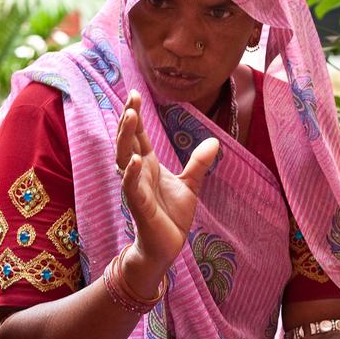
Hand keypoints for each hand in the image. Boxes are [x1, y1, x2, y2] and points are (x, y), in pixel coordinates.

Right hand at [115, 90, 218, 277]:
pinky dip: (132, 174)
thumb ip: (199, 163)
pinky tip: (136, 160)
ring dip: (126, 139)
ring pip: (124, 159)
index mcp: (148, 165)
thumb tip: (215, 142)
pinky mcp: (139, 205)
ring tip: (130, 117)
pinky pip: (132, 187)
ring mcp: (136, 188)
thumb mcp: (191, 184)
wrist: (167, 246)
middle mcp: (138, 173)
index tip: (134, 93)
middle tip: (131, 98)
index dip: (136, 115)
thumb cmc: (172, 216)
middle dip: (128, 120)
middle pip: (128, 141)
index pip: (139, 136)